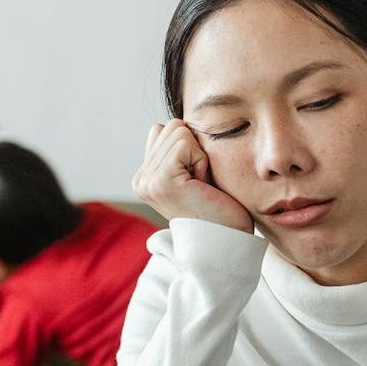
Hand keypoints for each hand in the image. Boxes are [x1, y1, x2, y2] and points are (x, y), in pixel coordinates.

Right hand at [132, 121, 252, 232]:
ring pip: (178, 130)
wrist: (226, 240)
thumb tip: (164, 125)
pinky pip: (184, 142)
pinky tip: (201, 185)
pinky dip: (200, 160)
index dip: (189, 147)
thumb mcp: (191, 173)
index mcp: (143, 177)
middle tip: (200, 183)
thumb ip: (173, 150)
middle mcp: (140, 180)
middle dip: (194, 149)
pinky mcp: (161, 180)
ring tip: (200, 185)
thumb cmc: (218, 208)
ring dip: (198, 155)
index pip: (163, 129)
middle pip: (170, 125)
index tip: (196, 179)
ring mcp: (147, 181)